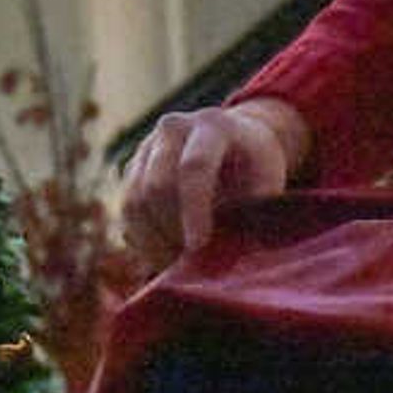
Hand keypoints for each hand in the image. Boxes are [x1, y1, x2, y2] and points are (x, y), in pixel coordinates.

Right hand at [115, 98, 309, 270]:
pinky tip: (162, 255)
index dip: (194, 210)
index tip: (198, 247)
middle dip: (170, 230)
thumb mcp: (267, 181)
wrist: (236, 137)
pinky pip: (125, 211)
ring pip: (134, 201)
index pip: (195, 167)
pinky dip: (140, 239)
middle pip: (156, 186)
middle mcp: (173, 128)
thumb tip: (224, 252)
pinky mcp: (133, 168)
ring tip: (176, 266)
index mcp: (213, 126)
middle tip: (189, 264)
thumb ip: (248, 211)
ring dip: (151, 240)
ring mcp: (148, 147)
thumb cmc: (256, 166)